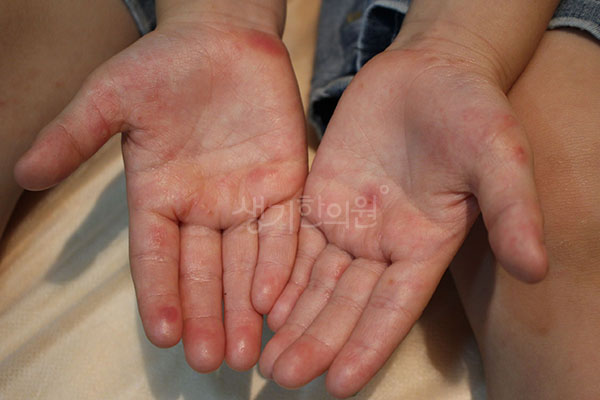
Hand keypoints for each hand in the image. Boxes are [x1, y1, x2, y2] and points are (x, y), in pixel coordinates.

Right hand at [14, 14, 306, 371]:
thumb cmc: (164, 64)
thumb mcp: (111, 97)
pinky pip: (283, 230)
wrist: (225, 37)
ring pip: (245, 262)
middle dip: (208, 316)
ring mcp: (244, 198)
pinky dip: (279, 263)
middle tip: (213, 362)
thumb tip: (23, 173)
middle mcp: (202, 207)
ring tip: (246, 350)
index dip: (160, 294)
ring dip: (245, 307)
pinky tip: (274, 299)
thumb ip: (75, 136)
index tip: (166, 334)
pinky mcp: (283, 184)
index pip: (155, 256)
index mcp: (159, 196)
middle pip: (204, 271)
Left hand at [259, 44, 546, 396]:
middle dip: (317, 340)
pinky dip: (279, 271)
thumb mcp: (498, 154)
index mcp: (426, 245)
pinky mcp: (322, 196)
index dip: (368, 344)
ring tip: (266, 355)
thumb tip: (536, 267)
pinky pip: (296, 241)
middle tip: (281, 376)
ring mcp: (350, 222)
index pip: (393, 307)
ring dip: (293, 317)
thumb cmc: (471, 109)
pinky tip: (259, 301)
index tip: (339, 384)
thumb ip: (512, 208)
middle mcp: (384, 244)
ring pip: (316, 280)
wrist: (429, 68)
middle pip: (346, 303)